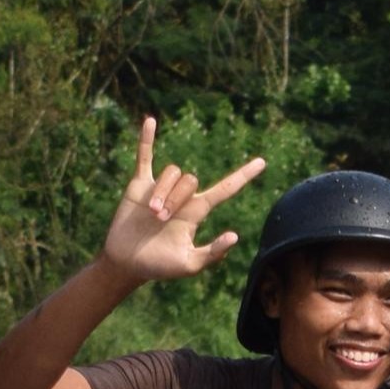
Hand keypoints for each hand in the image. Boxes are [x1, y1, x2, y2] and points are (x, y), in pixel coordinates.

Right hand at [100, 117, 265, 286]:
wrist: (127, 263)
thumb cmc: (159, 267)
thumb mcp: (189, 264)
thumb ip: (212, 253)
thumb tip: (235, 236)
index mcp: (196, 212)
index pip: (225, 189)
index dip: (243, 176)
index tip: (262, 163)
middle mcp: (182, 197)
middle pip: (191, 180)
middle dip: (175, 199)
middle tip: (159, 220)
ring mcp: (161, 188)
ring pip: (171, 172)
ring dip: (162, 191)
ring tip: (150, 213)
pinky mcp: (140, 184)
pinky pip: (145, 156)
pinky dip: (147, 139)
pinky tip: (150, 121)